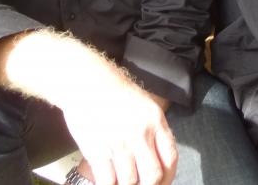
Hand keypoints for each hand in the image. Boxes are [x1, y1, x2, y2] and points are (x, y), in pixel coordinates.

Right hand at [62, 82, 176, 184]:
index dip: (168, 177)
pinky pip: (107, 181)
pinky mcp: (97, 150)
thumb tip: (159, 157)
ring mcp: (119, 143)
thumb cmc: (116, 93)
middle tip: (141, 184)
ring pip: (130, 182)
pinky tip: (107, 179)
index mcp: (155, 121)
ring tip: (122, 179)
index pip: (170, 158)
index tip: (161, 182)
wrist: (87, 83)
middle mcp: (140, 134)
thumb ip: (154, 130)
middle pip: (153, 176)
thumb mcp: (145, 105)